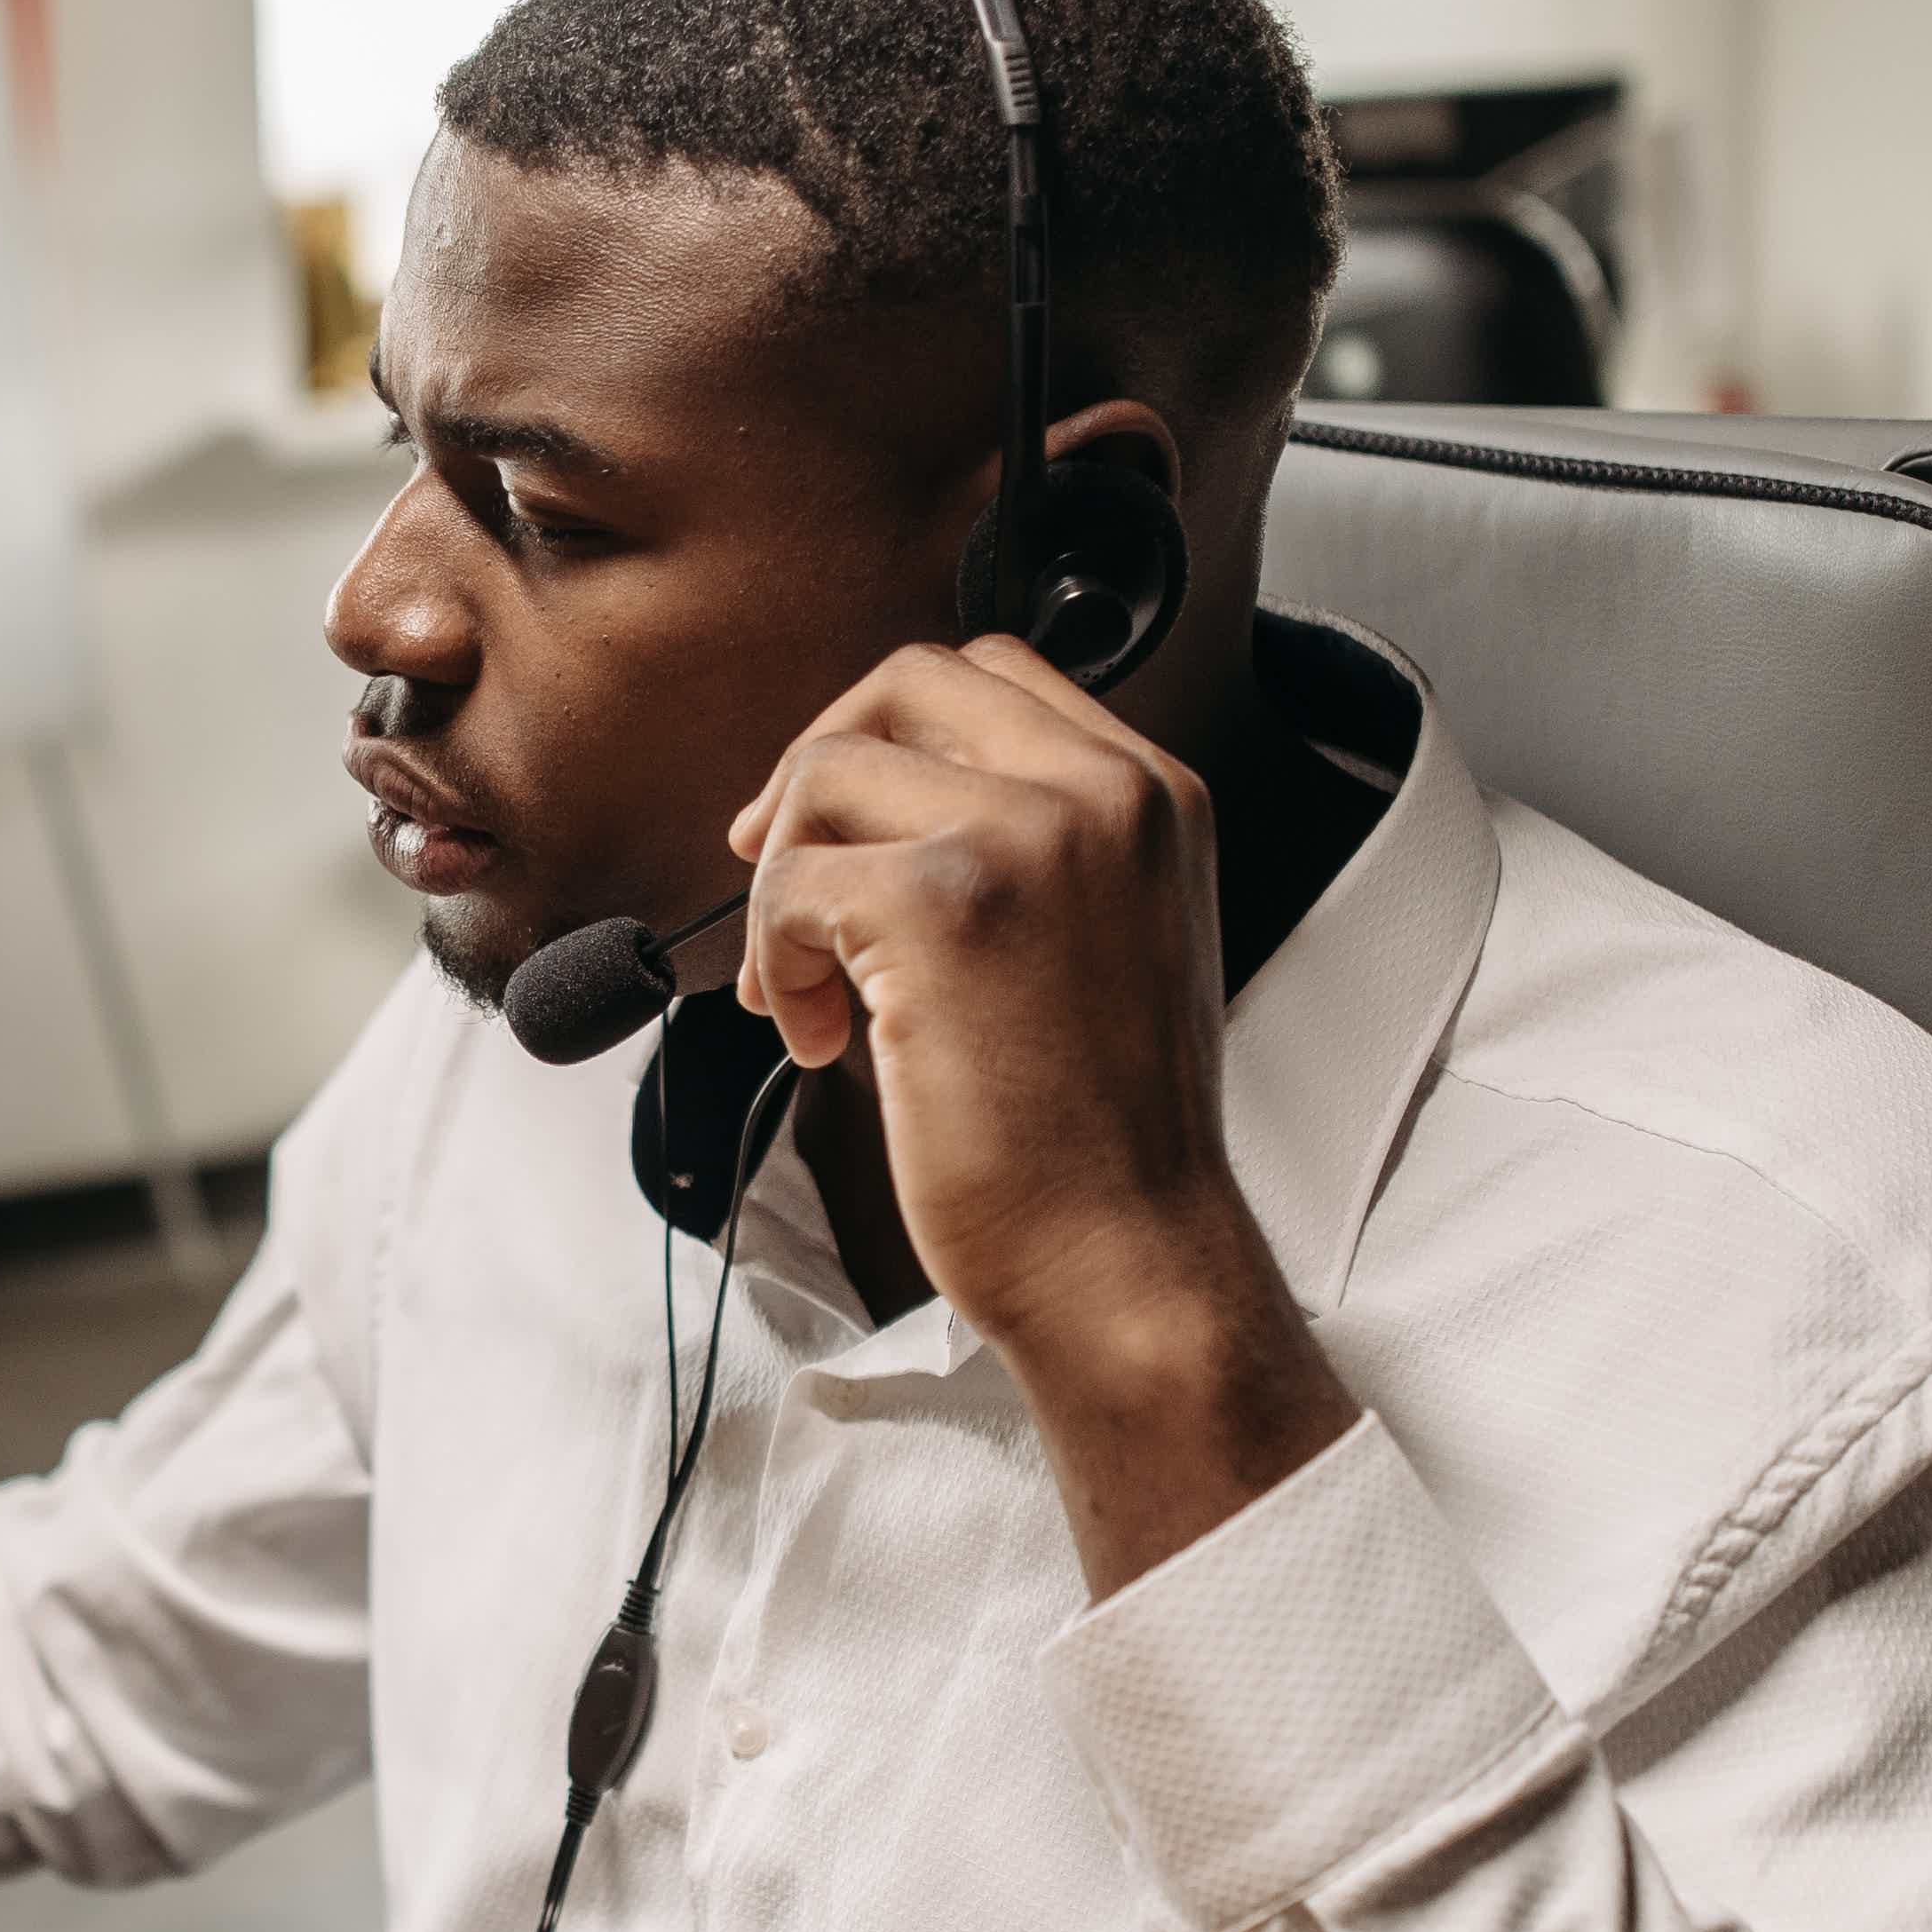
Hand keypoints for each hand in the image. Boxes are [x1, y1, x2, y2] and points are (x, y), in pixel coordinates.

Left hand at [726, 636, 1352, 1589]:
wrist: (1125, 1257)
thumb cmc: (1099, 1136)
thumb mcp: (1107, 942)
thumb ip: (1032, 848)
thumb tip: (873, 803)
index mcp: (1154, 795)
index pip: (989, 674)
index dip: (885, 738)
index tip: (838, 828)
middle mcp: (1106, 794)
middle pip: (902, 685)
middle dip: (814, 776)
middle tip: (784, 884)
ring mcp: (1027, 838)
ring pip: (826, 776)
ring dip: (784, 888)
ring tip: (815, 997)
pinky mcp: (940, 905)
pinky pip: (787, 880)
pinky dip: (777, 959)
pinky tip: (824, 1037)